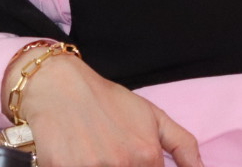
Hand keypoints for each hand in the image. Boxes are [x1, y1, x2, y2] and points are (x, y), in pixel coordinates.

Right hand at [8, 52, 203, 166]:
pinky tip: (73, 156)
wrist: (58, 84)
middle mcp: (122, 164)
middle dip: (116, 166)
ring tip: (91, 153)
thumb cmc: (105, 100)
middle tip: (106, 153)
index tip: (126, 159)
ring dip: (97, 166)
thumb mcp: (151, 115)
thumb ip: (182, 145)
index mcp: (147, 156)